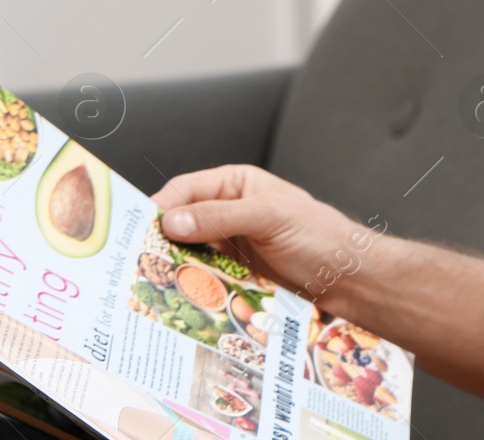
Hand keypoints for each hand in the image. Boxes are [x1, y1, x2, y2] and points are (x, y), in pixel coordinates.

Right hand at [153, 165, 377, 314]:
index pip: (186, 190)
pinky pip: (201, 277)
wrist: (347, 277)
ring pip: (186, 253)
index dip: (160, 208)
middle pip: (180, 224)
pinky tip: (177, 298)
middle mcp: (227, 212)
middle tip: (136, 264)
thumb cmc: (320, 236)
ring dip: (171, 268)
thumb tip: (173, 220)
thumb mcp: (271, 217)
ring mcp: (229, 245)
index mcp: (236, 184)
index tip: (137, 231)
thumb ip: (222, 216)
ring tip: (150, 285)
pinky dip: (188, 286)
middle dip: (159, 242)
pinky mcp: (232, 274)